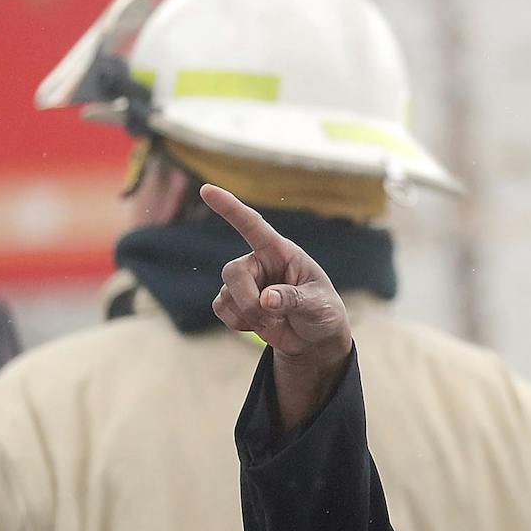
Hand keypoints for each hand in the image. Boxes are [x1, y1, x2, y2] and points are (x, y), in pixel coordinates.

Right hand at [202, 184, 353, 429]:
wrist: (315, 340)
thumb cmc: (323, 313)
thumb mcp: (317, 305)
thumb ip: (294, 299)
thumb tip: (266, 300)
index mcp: (281, 252)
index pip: (253, 225)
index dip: (230, 207)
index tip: (207, 190)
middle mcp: (260, 263)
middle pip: (232, 271)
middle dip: (246, 299)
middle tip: (268, 317)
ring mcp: (247, 283)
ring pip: (225, 294)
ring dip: (247, 315)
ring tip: (274, 322)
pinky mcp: (238, 303)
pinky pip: (221, 309)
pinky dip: (238, 323)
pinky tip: (259, 325)